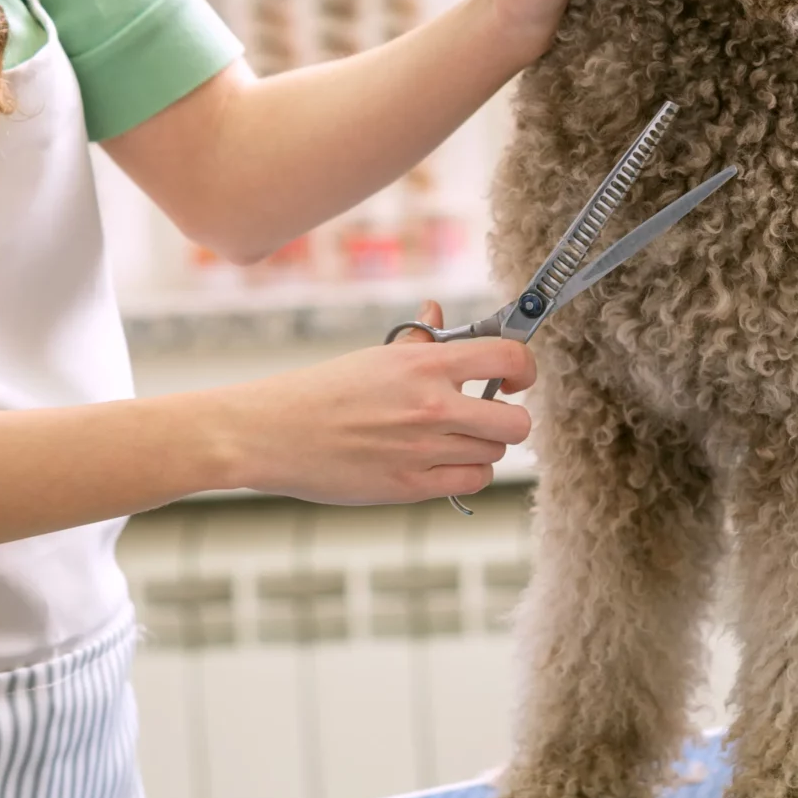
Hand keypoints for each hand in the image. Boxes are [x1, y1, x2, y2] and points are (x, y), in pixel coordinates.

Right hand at [208, 302, 534, 504]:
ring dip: (484, 445)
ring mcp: (424, 449)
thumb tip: (439, 311)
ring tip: (456, 437)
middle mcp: (432, 405)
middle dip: (510, 417)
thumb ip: (419, 341)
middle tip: (489, 413)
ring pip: (495, 453)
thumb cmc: (321, 392)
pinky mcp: (411, 486)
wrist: (273, 434)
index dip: (523, 368)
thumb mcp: (374, 358)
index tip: (515, 377)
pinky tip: (445, 461)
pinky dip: (468, 472)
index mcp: (424, 364)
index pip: (507, 358)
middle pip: (516, 421)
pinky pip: (473, 481)